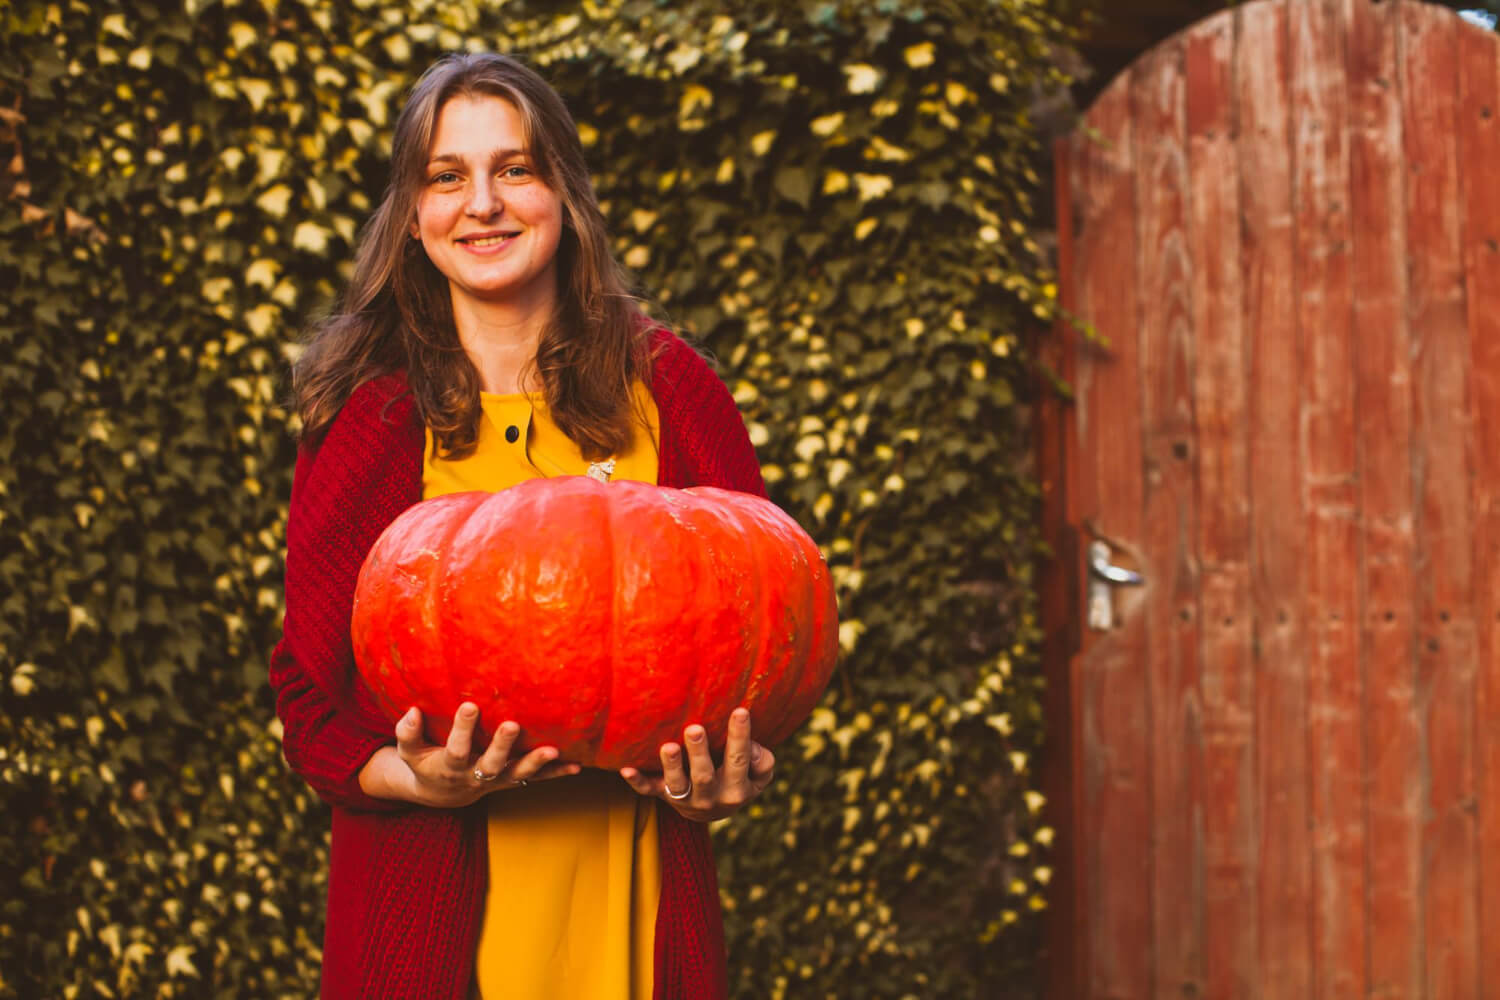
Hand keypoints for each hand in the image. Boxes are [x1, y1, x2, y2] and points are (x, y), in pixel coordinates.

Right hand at [359, 702, 579, 807]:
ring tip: (553, 750)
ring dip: (537, 763)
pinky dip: (556, 773)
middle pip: (492, 763)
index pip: (456, 749)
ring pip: (519, 774)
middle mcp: (477, 775)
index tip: (470, 704)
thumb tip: (411, 711)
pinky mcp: (513, 779)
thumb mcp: (409, 752)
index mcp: (451, 766)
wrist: (442, 793)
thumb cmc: (425, 762)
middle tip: (513, 724)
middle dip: (503, 744)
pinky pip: (537, 779)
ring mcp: (498, 779)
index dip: (462, 729)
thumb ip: (408, 733)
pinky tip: (577, 766)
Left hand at [619, 708, 775, 821]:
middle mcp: (709, 797)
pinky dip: (637, 782)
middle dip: (698, 753)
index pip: (739, 761)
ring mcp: (684, 799)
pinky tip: (626, 770)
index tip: (739, 711)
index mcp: (736, 790)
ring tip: (668, 746)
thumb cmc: (738, 779)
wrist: (713, 811)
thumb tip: (751, 747)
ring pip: (676, 785)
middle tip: (694, 728)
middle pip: (704, 775)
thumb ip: (762, 762)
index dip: (740, 737)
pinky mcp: (663, 796)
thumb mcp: (759, 777)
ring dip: (671, 766)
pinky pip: (648, 791)